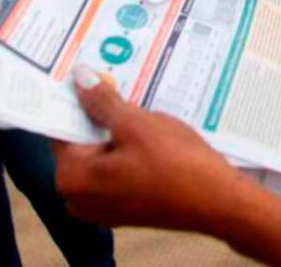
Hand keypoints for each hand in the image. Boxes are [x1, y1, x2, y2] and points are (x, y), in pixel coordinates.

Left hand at [54, 67, 245, 231]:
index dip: (74, 99)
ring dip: (117, 129)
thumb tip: (80, 78)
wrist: (218, 201)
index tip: (84, 74)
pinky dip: (128, 149)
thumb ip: (102, 102)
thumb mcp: (135, 124)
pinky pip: (118, 169)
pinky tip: (149, 129)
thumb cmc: (175, 163)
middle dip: (98, 113)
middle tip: (114, 80)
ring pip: (102, 154)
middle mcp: (80, 197)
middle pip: (81, 142)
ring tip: (136, 102)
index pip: (61, 129)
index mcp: (73, 178)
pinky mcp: (126, 207)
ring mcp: (103, 206)